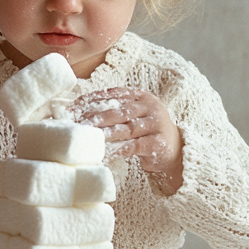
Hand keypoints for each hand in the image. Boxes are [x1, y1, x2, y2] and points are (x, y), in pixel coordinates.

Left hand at [69, 87, 183, 194]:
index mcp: (141, 96)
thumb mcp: (134, 115)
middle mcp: (149, 107)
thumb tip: (81, 111)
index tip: (74, 106)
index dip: (92, 99)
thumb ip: (115, 110)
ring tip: (87, 137)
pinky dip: (117, 150)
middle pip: (118, 111)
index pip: (113, 94)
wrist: (174, 149)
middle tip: (75, 123)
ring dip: (104, 133)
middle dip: (94, 117)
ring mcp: (155, 124)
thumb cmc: (147, 131)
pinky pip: (133, 146)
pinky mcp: (157, 143)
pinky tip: (103, 154)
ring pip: (125, 128)